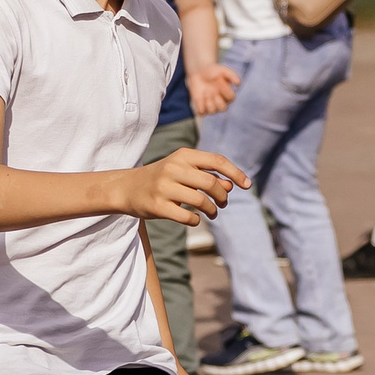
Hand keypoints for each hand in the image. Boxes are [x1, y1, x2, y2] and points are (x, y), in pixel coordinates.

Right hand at [119, 146, 250, 225]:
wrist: (126, 188)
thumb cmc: (162, 179)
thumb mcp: (183, 171)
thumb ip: (207, 175)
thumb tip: (231, 186)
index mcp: (182, 155)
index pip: (217, 161)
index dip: (235, 173)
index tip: (247, 185)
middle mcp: (173, 168)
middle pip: (211, 183)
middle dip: (223, 196)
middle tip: (223, 204)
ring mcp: (164, 188)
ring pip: (201, 201)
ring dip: (212, 210)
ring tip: (212, 213)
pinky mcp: (158, 206)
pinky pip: (188, 217)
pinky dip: (197, 220)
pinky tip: (195, 218)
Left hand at [187, 63, 239, 118]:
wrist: (199, 72)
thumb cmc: (213, 72)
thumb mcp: (223, 70)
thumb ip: (232, 75)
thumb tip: (238, 84)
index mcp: (228, 94)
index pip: (230, 97)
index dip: (224, 90)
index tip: (218, 79)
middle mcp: (221, 102)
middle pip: (223, 108)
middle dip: (216, 99)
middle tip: (210, 89)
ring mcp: (211, 106)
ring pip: (212, 111)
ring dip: (208, 102)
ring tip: (205, 91)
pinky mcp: (201, 107)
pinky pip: (201, 113)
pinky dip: (200, 106)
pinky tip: (199, 97)